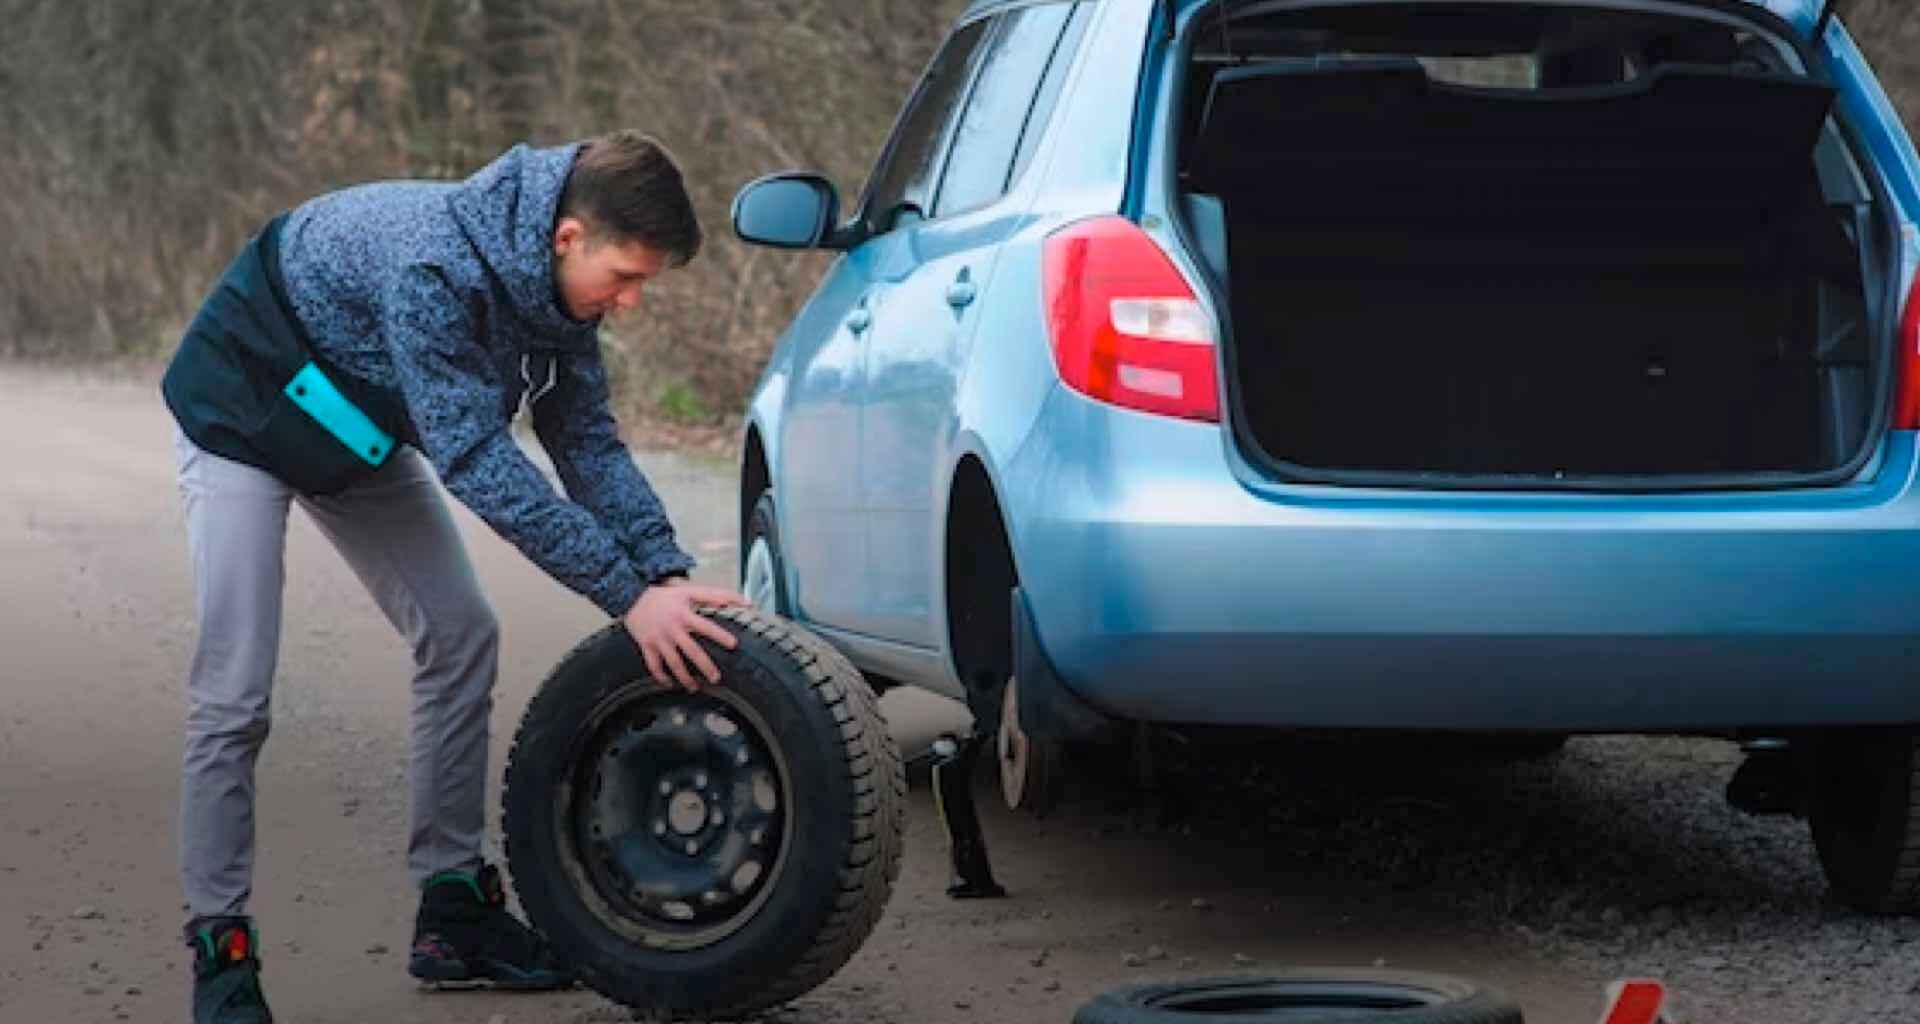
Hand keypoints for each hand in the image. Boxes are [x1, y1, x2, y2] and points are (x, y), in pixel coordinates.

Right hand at [622, 579, 749, 689]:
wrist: (631, 598)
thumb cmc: (664, 596)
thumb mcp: (688, 590)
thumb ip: (715, 595)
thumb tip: (742, 600)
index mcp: (683, 615)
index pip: (705, 626)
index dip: (719, 635)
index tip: (733, 644)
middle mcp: (672, 629)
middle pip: (691, 651)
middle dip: (705, 666)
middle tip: (716, 678)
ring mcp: (659, 640)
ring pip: (673, 663)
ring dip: (684, 677)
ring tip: (695, 688)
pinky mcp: (647, 646)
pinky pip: (653, 666)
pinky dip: (661, 677)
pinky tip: (670, 684)